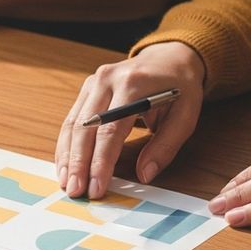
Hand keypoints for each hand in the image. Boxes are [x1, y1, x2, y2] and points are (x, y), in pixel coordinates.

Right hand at [56, 42, 204, 198]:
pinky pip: (71, 120)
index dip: (101, 162)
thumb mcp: (186, 115)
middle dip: (78, 163)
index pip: (110, 130)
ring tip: (67, 183)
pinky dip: (66, 145)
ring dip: (67, 157)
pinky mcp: (87, 89)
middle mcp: (106, 80)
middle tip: (76, 192)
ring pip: (72, 124)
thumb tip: (145, 175)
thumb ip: (166, 146)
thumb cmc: (180, 88)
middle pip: (85, 128)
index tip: (96, 188)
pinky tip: (65, 165)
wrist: (169, 57)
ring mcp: (93, 82)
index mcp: (132, 84)